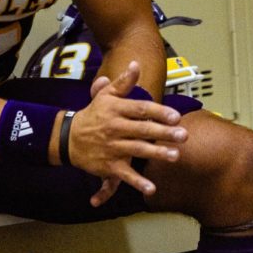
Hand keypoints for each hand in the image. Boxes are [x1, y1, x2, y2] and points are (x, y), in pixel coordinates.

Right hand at [70, 61, 186, 206]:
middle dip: (163, 133)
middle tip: (183, 135)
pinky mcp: (109, 166)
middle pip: (142, 130)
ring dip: (156, 154)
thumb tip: (136, 64)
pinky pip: (124, 175)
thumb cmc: (94, 114)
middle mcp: (114, 128)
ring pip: (137, 150)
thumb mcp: (105, 96)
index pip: (140, 109)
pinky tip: (151, 188)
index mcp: (116, 109)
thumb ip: (123, 82)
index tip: (176, 116)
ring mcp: (112, 148)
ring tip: (175, 156)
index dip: (159, 112)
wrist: (68, 138)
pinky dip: (137, 182)